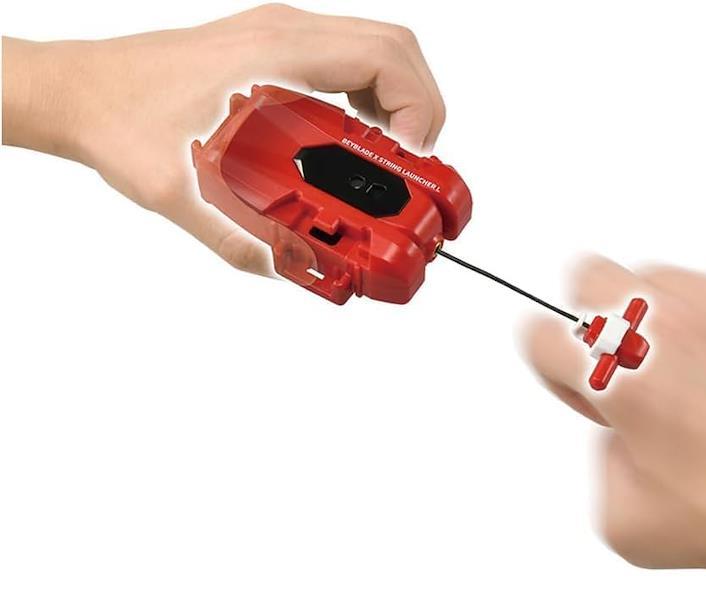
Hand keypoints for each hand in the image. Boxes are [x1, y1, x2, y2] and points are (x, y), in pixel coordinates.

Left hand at [2, 5, 445, 273]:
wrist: (81, 92)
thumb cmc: (121, 120)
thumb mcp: (180, 191)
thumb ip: (240, 239)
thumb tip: (296, 269)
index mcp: (275, 54)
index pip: (384, 60)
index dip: (420, 112)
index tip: (414, 164)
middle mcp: (286, 34)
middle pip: (395, 52)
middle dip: (423, 110)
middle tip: (416, 169)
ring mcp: (282, 37)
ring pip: (375, 53)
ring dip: (400, 104)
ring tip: (395, 160)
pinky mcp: (274, 52)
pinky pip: (347, 62)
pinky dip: (372, 98)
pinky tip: (355, 141)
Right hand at [525, 257, 705, 584]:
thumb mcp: (625, 519)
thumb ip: (597, 459)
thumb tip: (618, 425)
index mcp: (616, 375)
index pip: (539, 334)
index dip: (556, 367)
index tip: (582, 385)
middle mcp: (662, 324)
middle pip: (588, 276)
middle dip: (597, 321)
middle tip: (634, 367)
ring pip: (659, 279)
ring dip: (663, 320)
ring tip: (701, 376)